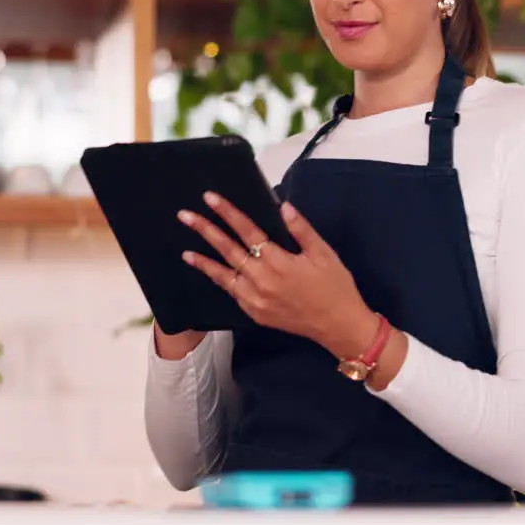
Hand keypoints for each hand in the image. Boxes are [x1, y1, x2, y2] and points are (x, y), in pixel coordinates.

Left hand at [178, 191, 378, 357]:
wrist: (339, 327)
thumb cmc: (335, 287)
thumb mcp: (324, 253)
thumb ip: (301, 229)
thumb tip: (284, 207)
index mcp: (279, 261)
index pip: (247, 230)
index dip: (227, 212)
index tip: (210, 198)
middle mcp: (262, 280)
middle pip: (228, 250)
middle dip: (205, 230)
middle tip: (185, 216)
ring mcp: (256, 300)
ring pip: (224, 276)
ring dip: (204, 262)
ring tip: (185, 251)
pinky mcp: (255, 314)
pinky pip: (232, 294)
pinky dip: (220, 282)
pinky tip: (210, 273)